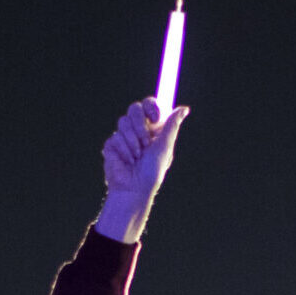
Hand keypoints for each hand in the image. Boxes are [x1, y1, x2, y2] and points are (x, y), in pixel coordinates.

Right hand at [92, 98, 188, 244]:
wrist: (134, 189)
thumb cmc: (152, 172)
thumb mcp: (164, 147)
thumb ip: (171, 126)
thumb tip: (184, 109)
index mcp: (153, 129)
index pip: (149, 105)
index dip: (151, 106)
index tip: (155, 117)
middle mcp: (138, 130)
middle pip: (134, 109)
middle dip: (140, 125)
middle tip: (145, 142)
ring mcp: (123, 137)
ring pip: (123, 122)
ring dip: (133, 141)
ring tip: (137, 156)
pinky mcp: (111, 145)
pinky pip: (115, 138)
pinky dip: (124, 151)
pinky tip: (127, 161)